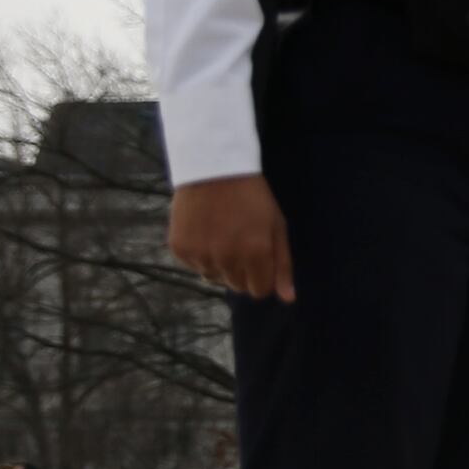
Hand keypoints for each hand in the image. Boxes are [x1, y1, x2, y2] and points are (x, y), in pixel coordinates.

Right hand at [169, 175, 292, 301]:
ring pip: (215, 277)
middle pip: (238, 286)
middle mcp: (226, 259)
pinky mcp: (180, 249)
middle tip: (241, 243)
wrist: (213, 169)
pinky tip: (205, 231)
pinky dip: (201, 255)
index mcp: (255, 254)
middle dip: (243, 271)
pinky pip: (195, 265)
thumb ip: (283, 264)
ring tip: (222, 234)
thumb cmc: (253, 197)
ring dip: (221, 264)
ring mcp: (200, 255)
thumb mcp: (276, 226)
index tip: (260, 260)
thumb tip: (288, 299)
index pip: (259, 290)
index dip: (262, 277)